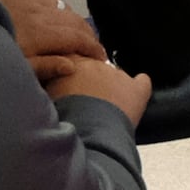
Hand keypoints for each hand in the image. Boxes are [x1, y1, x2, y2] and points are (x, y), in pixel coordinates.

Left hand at [0, 0, 104, 65]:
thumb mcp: (17, 70)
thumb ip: (45, 67)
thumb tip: (72, 66)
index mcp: (42, 33)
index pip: (78, 38)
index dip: (94, 48)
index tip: (102, 59)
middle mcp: (41, 12)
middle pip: (75, 21)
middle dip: (88, 36)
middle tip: (92, 50)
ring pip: (64, 7)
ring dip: (73, 20)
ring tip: (76, 34)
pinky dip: (57, 0)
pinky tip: (57, 9)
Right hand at [35, 48, 151, 121]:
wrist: (88, 133)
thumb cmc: (65, 118)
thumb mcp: (48, 98)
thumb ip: (50, 85)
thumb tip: (47, 85)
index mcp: (73, 64)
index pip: (72, 57)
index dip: (72, 69)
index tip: (69, 78)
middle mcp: (96, 65)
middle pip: (95, 66)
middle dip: (91, 79)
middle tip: (85, 98)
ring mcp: (117, 76)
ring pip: (116, 75)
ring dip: (111, 87)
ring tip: (105, 106)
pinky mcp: (136, 90)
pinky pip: (142, 83)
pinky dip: (139, 87)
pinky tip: (136, 91)